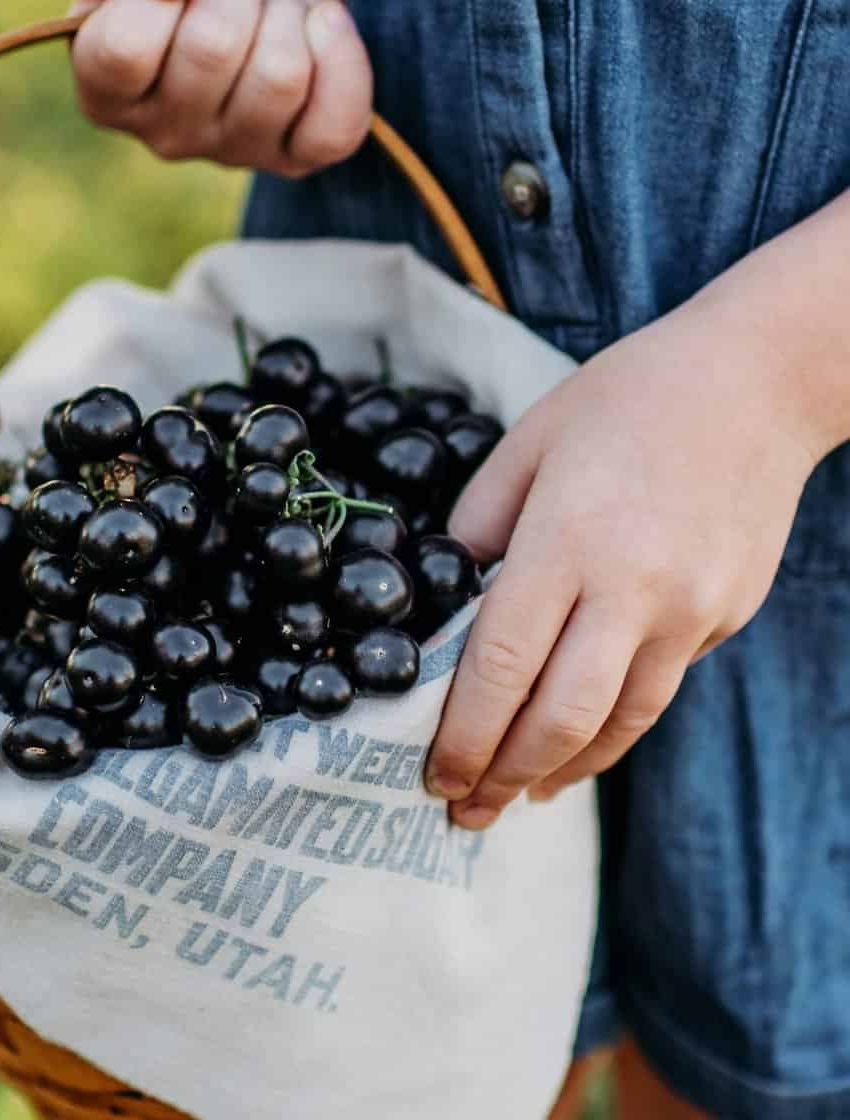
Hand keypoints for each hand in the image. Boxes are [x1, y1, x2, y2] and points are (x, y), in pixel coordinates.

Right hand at [68, 0, 371, 174]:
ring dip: (284, 15)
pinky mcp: (297, 158)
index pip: (128, 45)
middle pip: (213, 49)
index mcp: (107, 92)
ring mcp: (234, 154)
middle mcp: (164, 137)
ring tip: (268, 12)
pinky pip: (335, 124)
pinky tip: (322, 28)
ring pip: (279, 76)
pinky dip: (341, 57)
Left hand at [424, 296, 823, 827]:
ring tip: (516, 799)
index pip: (500, 666)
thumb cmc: (627, 398)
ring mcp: (690, 610)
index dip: (461, 734)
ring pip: (619, 723)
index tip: (432, 774)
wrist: (758, 380)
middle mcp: (633, 589)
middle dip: (503, 775)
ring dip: (560, 772)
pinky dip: (612, 733)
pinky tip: (579, 750)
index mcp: (567, 541)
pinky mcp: (724, 616)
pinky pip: (657, 690)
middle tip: (462, 809)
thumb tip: (448, 601)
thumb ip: (478, 527)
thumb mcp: (528, 443)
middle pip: (560, 717)